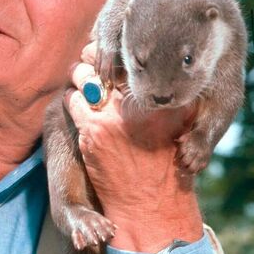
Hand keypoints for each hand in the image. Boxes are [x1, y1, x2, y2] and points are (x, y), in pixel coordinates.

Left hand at [64, 42, 202, 252]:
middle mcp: (139, 100)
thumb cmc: (167, 163)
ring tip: (82, 81)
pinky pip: (72, 99)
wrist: (151, 205)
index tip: (110, 51)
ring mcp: (112, 114)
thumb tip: (149, 65)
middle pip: (105, 58)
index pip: (130, 56)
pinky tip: (78, 104)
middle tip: (91, 60)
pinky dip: (73, 98)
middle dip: (94, 57)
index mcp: (162, 94)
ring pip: (83, 75)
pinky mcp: (91, 130)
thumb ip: (168, 93)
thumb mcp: (180, 123)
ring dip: (80, 77)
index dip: (116, 49)